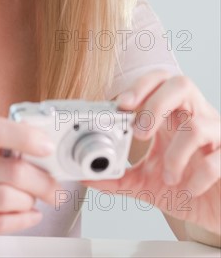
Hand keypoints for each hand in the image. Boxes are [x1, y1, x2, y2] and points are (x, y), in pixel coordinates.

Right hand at [0, 117, 60, 256]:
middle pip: (11, 169)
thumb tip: (30, 145)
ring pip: (8, 197)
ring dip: (31, 201)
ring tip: (35, 201)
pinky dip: (22, 220)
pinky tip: (29, 216)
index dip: (27, 136)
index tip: (47, 145)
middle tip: (54, 185)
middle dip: (43, 179)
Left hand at [82, 71, 220, 235]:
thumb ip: (119, 178)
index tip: (119, 105)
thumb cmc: (185, 188)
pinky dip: (198, 175)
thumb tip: (87, 176)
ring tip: (168, 176)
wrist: (215, 212)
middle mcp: (195, 118)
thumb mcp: (146, 183)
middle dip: (156, 103)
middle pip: (181, 84)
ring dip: (176, 153)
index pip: (158, 82)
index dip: (139, 86)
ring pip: (199, 123)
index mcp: (173, 116)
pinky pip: (218, 157)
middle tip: (140, 132)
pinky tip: (189, 188)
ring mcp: (216, 136)